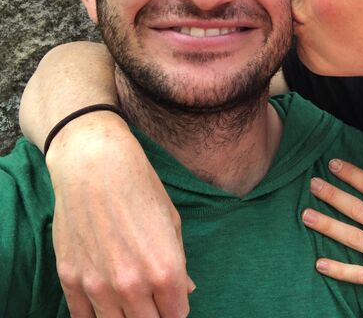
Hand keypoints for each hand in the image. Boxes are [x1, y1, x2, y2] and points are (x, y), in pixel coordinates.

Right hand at [46, 114, 193, 317]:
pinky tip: (104, 302)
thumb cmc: (140, 188)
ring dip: (125, 316)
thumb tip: (186, 291)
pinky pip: (83, 317)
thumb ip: (178, 263)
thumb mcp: (172, 222)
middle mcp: (132, 285)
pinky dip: (95, 314)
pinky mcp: (71, 280)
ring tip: (130, 302)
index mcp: (165, 271)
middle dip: (154, 314)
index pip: (176, 314)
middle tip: (153, 301)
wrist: (95, 167)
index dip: (176, 308)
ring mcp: (98, 286)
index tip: (172, 301)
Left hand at [301, 160, 362, 317]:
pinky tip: (319, 264)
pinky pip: (356, 274)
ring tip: (306, 215)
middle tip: (312, 184)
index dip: (350, 173)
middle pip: (355, 207)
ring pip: (349, 236)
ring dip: (325, 225)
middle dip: (331, 193)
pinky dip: (337, 270)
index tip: (334, 164)